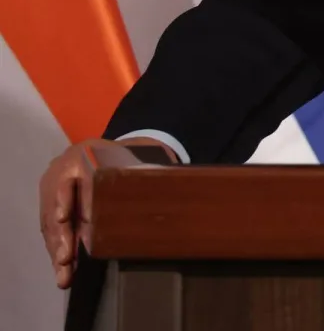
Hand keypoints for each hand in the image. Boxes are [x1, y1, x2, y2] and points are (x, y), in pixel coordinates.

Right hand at [39, 137, 176, 288]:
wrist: (110, 151)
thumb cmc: (130, 155)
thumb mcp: (139, 155)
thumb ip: (147, 170)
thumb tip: (169, 183)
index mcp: (82, 156)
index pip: (73, 178)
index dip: (69, 199)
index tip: (74, 218)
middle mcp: (61, 173)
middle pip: (57, 206)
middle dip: (62, 235)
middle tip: (66, 258)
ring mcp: (53, 191)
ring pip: (51, 224)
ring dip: (57, 251)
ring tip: (64, 274)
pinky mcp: (51, 207)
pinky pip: (50, 231)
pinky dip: (57, 251)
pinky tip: (62, 270)